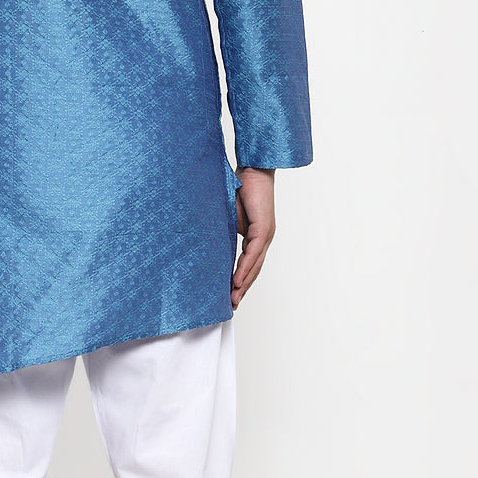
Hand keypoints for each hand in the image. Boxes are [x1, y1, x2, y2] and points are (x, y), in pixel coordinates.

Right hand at [231, 167, 275, 307]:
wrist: (254, 170)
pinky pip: (253, 254)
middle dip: (242, 290)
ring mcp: (266, 235)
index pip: (249, 265)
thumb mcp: (228, 216)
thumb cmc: (241, 188)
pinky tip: (236, 281)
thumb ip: (225, 232)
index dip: (240, 281)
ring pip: (255, 266)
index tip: (230, 296)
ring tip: (232, 299)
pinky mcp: (264, 228)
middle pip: (254, 271)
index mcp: (257, 237)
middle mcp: (264, 239)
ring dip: (243, 285)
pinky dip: (244, 269)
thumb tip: (211, 245)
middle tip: (231, 307)